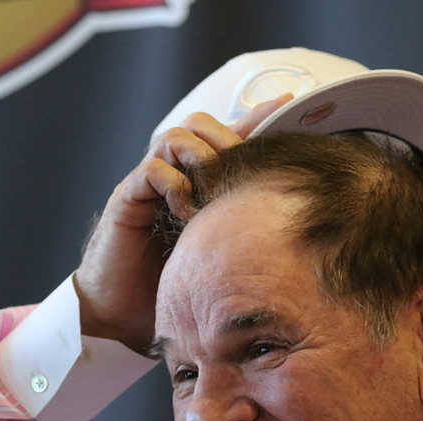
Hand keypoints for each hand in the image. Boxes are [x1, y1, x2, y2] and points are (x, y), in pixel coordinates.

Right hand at [74, 93, 291, 352]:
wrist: (126, 315)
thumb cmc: (177, 284)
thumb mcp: (224, 251)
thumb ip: (247, 226)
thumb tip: (296, 214)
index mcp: (200, 181)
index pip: (230, 135)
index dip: (258, 118)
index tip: (290, 104)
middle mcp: (175, 175)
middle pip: (201, 125)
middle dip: (227, 139)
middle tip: (242, 170)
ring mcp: (150, 184)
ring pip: (176, 138)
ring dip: (200, 158)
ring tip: (212, 192)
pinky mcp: (129, 199)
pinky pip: (152, 169)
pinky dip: (174, 183)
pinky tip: (186, 213)